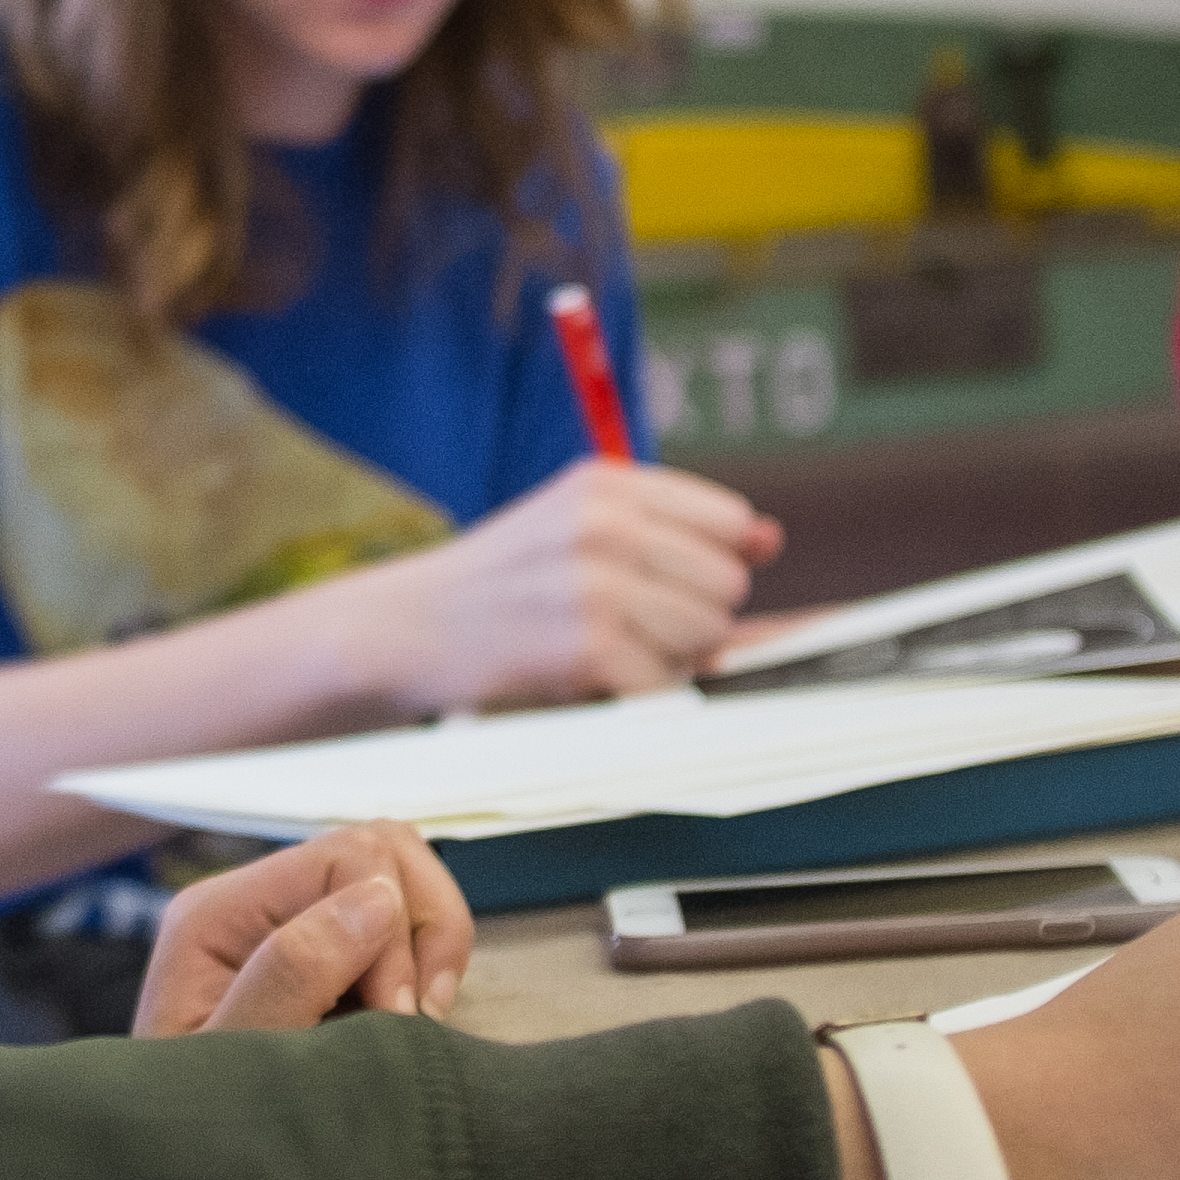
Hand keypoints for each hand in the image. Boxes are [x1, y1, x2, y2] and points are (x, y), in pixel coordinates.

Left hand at [133, 824, 474, 1036]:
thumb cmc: (202, 1137)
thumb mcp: (238, 1065)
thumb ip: (293, 976)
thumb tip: (373, 899)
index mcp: (216, 915)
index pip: (347, 858)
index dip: (390, 933)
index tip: (390, 1020)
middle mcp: (251, 905)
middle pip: (381, 850)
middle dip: (418, 933)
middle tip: (408, 1022)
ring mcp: (291, 924)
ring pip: (400, 873)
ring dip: (430, 944)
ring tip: (416, 1020)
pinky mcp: (328, 953)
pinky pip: (401, 919)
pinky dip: (427, 960)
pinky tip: (410, 1020)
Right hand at [331, 459, 782, 714]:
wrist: (410, 626)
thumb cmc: (502, 580)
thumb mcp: (580, 526)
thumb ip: (675, 527)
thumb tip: (769, 538)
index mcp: (606, 483)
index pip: (729, 521)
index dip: (710, 562)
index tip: (665, 580)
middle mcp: (604, 525)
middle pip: (728, 583)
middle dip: (696, 615)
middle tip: (633, 623)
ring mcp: (595, 586)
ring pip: (708, 636)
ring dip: (671, 658)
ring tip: (611, 648)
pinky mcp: (587, 649)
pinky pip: (667, 684)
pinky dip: (640, 695)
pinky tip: (594, 678)